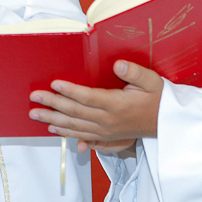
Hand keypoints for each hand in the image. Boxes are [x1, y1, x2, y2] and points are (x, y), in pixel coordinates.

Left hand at [28, 60, 163, 153]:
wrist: (166, 124)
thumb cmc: (158, 100)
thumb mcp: (153, 82)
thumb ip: (136, 72)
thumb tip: (119, 64)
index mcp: (117, 105)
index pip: (88, 97)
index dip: (70, 91)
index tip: (55, 83)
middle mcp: (108, 120)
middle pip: (75, 112)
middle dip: (52, 104)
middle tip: (35, 97)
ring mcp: (105, 130)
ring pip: (73, 126)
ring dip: (52, 119)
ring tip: (35, 114)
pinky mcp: (105, 136)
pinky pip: (80, 135)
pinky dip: (65, 132)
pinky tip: (52, 128)